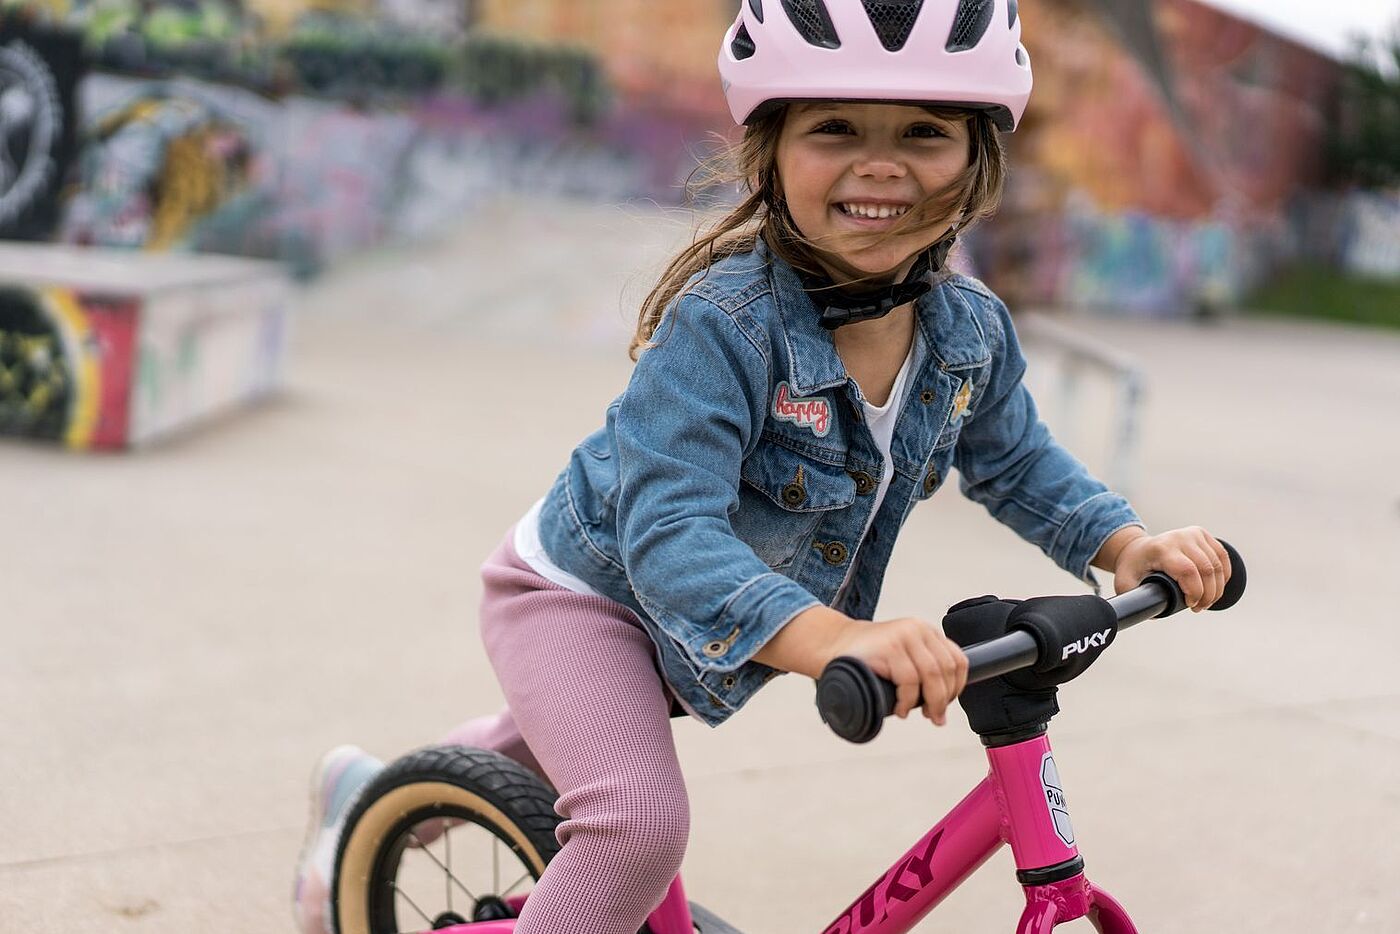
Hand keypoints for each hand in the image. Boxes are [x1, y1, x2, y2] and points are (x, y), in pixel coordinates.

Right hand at [826, 617, 968, 724]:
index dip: (957, 687)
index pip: (957, 659)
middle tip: (935, 717)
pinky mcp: (888, 647)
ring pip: (931, 675)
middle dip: (943, 699)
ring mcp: (902, 636)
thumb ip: (923, 667)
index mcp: (925, 631)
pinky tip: (900, 709)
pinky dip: (908, 701)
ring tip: (920, 714)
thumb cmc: (868, 658)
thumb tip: (944, 702)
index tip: (946, 704)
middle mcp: (917, 629)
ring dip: (930, 702)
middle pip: (946, 669)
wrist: (832, 645)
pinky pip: (909, 681)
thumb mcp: (902, 656)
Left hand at [1112, 527, 1231, 611]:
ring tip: (1206, 601)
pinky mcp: (1202, 535)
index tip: (1190, 605)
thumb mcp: (1125, 584)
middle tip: (1199, 608)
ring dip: (1216, 589)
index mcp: (1161, 549)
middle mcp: (1179, 538)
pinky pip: (1222, 557)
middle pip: (1207, 570)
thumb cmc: (1133, 568)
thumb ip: (1134, 600)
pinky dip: (1223, 576)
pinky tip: (1215, 587)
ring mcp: (1193, 534)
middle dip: (1208, 595)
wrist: (1137, 549)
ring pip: (1217, 565)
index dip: (1195, 592)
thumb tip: (1150, 613)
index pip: (1188, 571)